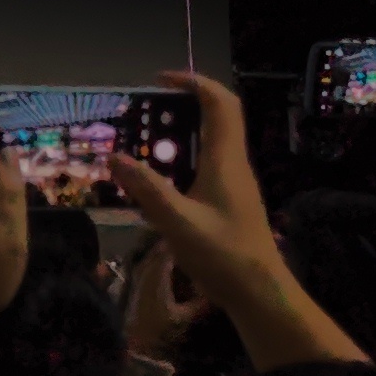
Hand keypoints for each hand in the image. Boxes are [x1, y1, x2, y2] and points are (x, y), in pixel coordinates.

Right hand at [111, 73, 363, 368]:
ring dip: (176, 138)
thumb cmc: (224, 256)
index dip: (194, 83)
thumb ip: (146, 188)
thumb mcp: (178, 223)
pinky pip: (204, 167)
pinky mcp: (229, 202)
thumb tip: (114, 156)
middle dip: (178, 108)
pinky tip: (154, 184)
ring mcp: (233, 185)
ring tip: (140, 147)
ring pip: (208, 144)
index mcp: (226, 161)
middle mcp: (233, 166)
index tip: (160, 80)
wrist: (261, 294)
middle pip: (214, 119)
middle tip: (140, 116)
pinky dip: (179, 163)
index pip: (220, 104)